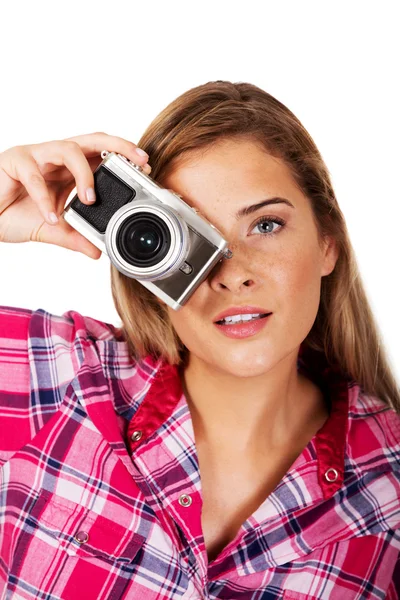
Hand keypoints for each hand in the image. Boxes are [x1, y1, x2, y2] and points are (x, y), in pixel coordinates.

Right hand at [0, 132, 150, 258]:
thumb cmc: (13, 213)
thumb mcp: (51, 230)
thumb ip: (74, 238)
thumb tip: (97, 252)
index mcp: (68, 170)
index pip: (100, 155)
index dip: (123, 156)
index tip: (144, 166)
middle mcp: (55, 158)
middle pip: (92, 140)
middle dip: (118, 146)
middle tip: (138, 160)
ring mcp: (36, 156)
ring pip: (67, 148)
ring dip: (83, 173)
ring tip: (90, 199)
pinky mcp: (14, 161)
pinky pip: (34, 174)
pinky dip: (44, 197)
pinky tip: (50, 216)